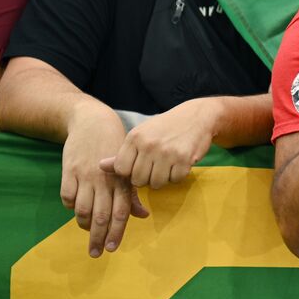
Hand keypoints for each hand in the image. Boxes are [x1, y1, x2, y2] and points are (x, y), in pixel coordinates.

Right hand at [62, 104, 148, 257]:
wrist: (93, 122)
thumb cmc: (115, 148)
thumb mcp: (128, 168)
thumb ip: (132, 193)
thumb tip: (143, 216)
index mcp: (123, 180)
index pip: (121, 211)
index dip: (117, 232)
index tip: (112, 248)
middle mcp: (105, 180)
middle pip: (101, 216)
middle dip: (98, 238)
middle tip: (96, 253)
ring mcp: (86, 175)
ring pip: (82, 209)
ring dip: (84, 225)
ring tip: (87, 231)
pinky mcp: (69, 171)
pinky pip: (67, 197)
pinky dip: (70, 206)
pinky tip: (76, 209)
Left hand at [99, 97, 215, 188]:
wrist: (198, 115)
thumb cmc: (166, 127)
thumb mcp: (142, 135)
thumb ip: (123, 153)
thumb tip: (100, 166)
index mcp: (135, 137)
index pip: (121, 170)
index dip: (130, 172)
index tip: (140, 165)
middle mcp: (148, 144)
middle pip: (138, 180)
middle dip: (147, 178)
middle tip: (157, 166)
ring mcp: (166, 152)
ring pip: (156, 183)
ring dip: (163, 179)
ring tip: (168, 165)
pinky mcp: (183, 158)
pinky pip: (175, 180)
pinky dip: (178, 176)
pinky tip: (180, 163)